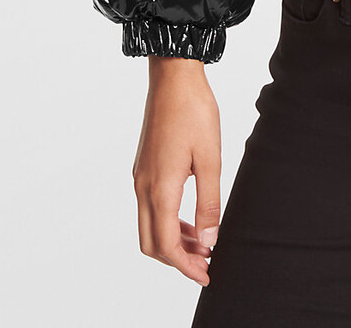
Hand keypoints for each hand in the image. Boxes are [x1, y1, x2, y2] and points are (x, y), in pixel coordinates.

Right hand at [133, 57, 221, 285]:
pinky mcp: (144, 167)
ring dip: (173, 241)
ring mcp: (140, 177)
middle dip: (176, 260)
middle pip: (151, 243)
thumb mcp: (210, 158)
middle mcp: (143, 187)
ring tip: (202, 244)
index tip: (207, 274)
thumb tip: (209, 239)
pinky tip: (191, 219)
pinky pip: (150, 207)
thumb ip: (210, 201)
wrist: (174, 76)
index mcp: (160, 188)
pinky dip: (168, 221)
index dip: (186, 266)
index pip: (167, 244)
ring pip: (149, 226)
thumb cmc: (194, 111)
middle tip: (204, 264)